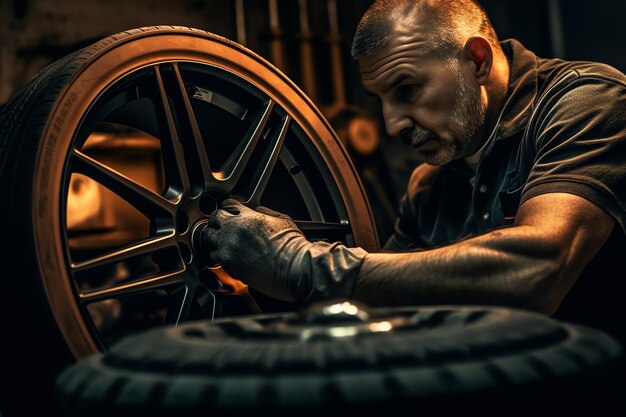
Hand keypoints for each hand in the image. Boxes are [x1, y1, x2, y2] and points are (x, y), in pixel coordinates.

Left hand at [203, 199, 367, 301]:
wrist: (295, 269)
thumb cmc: (293, 247)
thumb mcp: (282, 219)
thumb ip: (265, 212)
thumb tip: (256, 211)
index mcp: (247, 216)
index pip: (227, 204)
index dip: (230, 208)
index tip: (231, 212)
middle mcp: (233, 231)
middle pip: (214, 218)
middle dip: (219, 221)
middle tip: (226, 226)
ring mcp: (229, 249)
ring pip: (209, 238)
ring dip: (216, 238)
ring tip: (227, 242)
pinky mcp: (229, 266)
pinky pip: (215, 257)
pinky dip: (220, 255)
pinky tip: (230, 255)